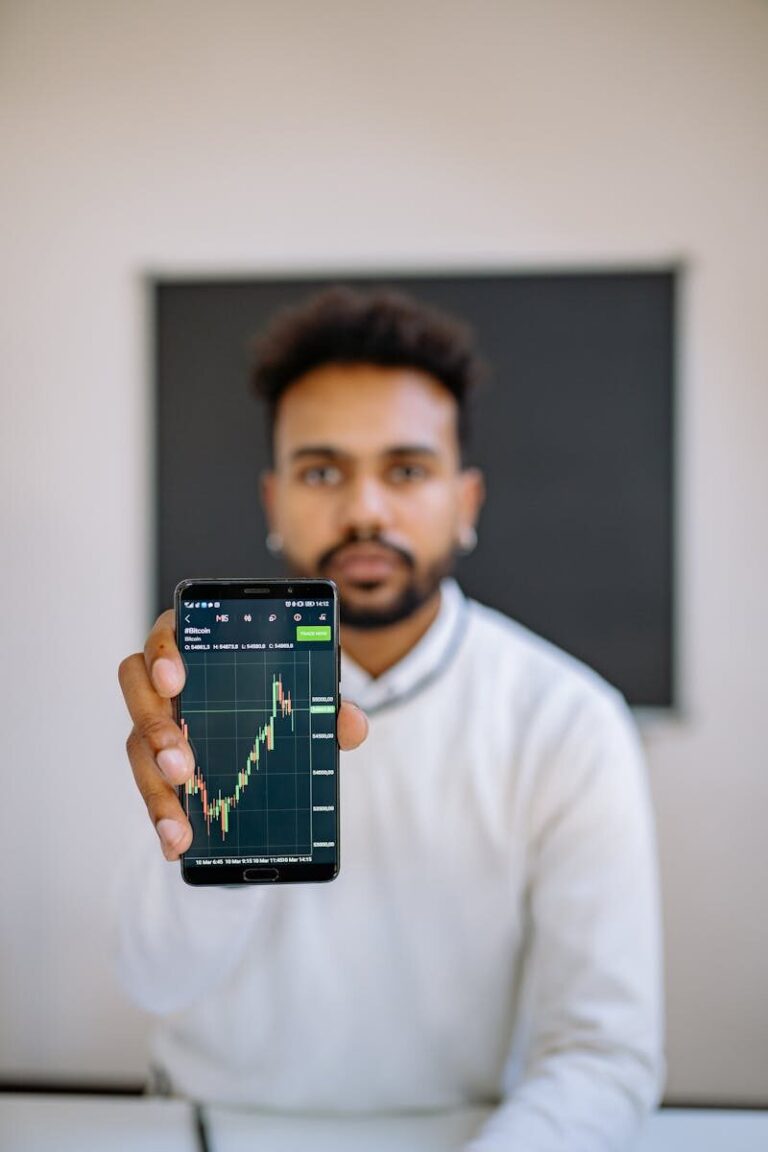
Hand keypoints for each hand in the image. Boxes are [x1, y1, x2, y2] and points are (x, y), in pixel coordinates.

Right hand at [118, 609, 367, 859]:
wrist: (270, 723)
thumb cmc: (280, 693)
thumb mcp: (307, 695)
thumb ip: (329, 707)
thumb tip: (352, 725)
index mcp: (196, 645)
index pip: (166, 636)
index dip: (162, 654)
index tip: (175, 680)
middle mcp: (164, 680)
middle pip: (138, 693)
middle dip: (156, 731)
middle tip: (182, 766)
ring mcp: (156, 721)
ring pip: (137, 746)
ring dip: (155, 788)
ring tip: (179, 824)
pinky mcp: (157, 762)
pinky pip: (151, 786)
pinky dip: (163, 816)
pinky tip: (177, 844)